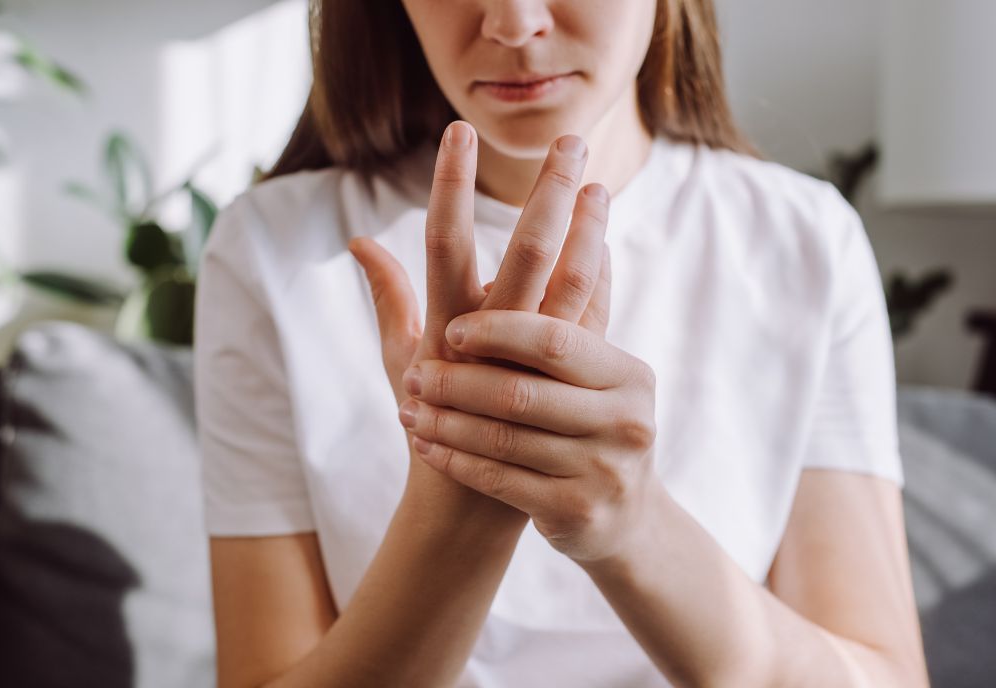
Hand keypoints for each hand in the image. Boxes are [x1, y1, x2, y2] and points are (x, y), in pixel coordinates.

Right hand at [349, 120, 611, 512]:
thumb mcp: (398, 357)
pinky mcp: (566, 382)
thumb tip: (360, 239)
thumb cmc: (428, 422)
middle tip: (569, 140)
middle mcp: (491, 339)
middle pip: (526, 252)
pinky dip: (597, 278)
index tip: (459, 131)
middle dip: (549, 193)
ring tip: (600, 181)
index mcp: (443, 326)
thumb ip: (386, 294)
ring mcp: (533, 362)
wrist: (470, 499)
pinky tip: (604, 240)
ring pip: (572, 283)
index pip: (444, 241)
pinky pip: (588, 321)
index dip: (450, 185)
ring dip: (589, 230)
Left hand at [398, 309, 658, 564]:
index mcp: (624, 373)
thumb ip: (583, 291)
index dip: (500, 332)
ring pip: (504, 439)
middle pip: (522, 392)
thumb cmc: (593, 423)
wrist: (623, 516)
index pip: (555, 341)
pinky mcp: (576, 512)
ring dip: (447, 422)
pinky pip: (500, 481)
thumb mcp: (594, 368)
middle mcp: (623, 420)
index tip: (452, 328)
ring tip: (407, 406)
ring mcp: (603, 470)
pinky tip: (426, 446)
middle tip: (414, 373)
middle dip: (460, 382)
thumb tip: (592, 192)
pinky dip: (457, 460)